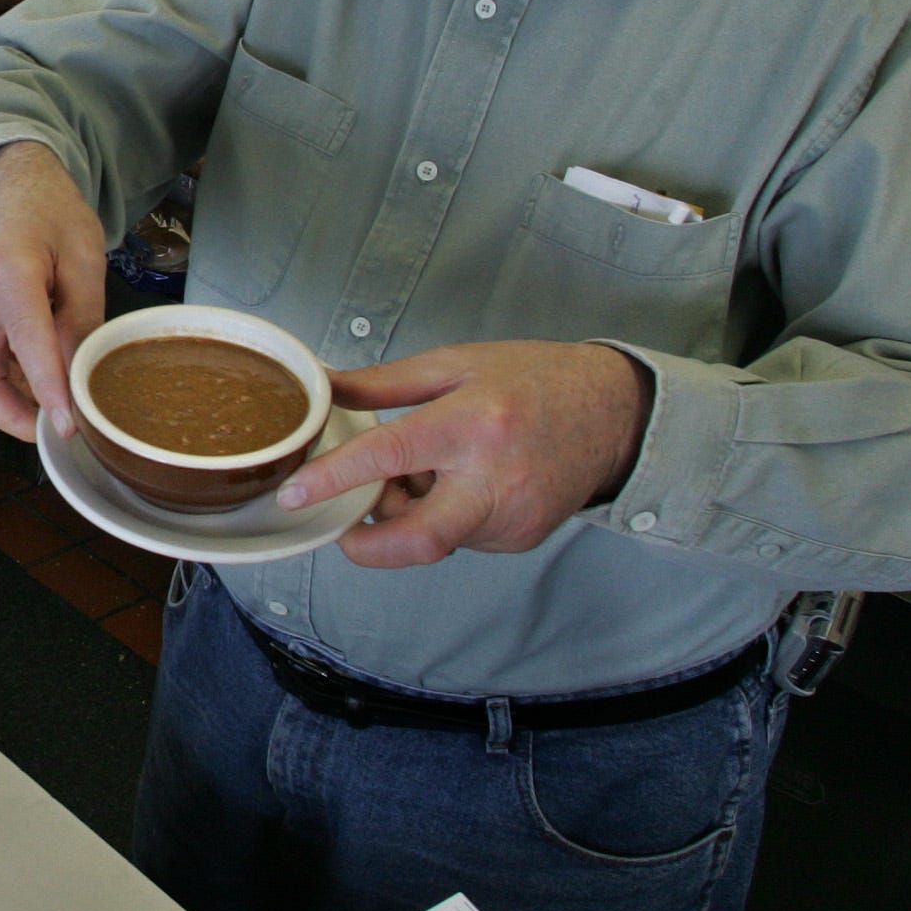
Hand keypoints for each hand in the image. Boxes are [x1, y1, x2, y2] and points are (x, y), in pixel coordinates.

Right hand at [0, 141, 105, 441]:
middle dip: (14, 418)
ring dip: (13, 404)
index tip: (68, 427)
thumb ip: (83, 319)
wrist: (15, 186)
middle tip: (56, 430)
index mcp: (6, 273)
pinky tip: (41, 380)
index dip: (48, 393)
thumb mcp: (86, 259)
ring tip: (56, 404)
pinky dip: (9, 384)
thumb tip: (78, 375)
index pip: (27, 346)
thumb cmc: (51, 213)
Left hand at [275, 341, 654, 568]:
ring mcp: (513, 516)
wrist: (614, 412)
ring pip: (435, 536)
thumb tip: (325, 387)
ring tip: (425, 471)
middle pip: (420, 538)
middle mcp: (494, 478)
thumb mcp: (456, 364)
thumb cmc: (535, 379)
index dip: (335, 478)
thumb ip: (384, 384)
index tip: (296, 493)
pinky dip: (442, 516)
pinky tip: (458, 483)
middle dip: (368, 546)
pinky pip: (461, 537)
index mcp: (471, 423)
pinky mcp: (522, 538)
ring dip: (409, 515)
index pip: (389, 455)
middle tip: (343, 527)